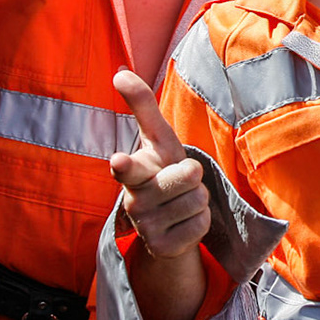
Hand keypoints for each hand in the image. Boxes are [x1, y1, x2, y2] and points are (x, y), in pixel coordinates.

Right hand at [108, 70, 207, 260]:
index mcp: (131, 173)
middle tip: (179, 179)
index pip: (128, 166)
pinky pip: (201, 224)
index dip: (125, 164)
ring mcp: (147, 227)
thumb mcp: (158, 140)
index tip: (118, 160)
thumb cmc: (162, 171)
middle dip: (193, 174)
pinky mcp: (163, 247)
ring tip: (181, 201)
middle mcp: (134, 201)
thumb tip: (120, 72)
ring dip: (198, 199)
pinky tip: (183, 222)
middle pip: (188, 175)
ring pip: (198, 200)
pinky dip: (200, 221)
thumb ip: (142, 106)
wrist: (168, 222)